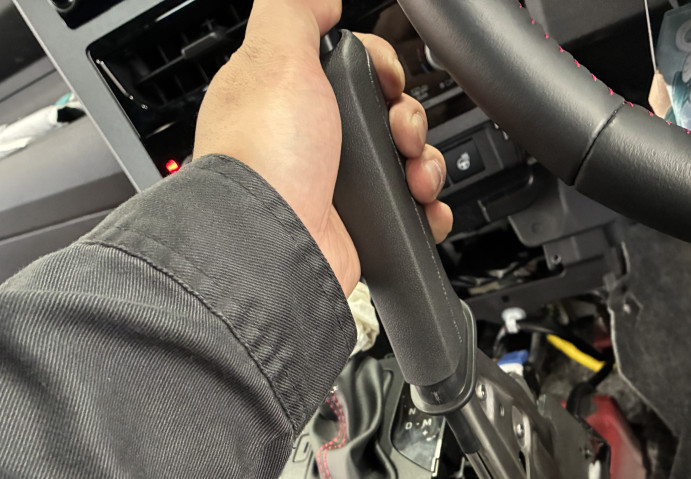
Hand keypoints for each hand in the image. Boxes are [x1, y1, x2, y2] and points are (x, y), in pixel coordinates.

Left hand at [194, 0, 452, 295]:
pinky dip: (428, 210)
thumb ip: (294, 12)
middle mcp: (314, 145)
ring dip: (427, 165)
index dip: (382, 68)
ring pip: (406, 165)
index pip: (354, 70)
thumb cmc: (263, 159)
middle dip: (411, 120)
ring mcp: (338, 190)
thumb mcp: (272, 58)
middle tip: (401, 134)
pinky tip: (423, 206)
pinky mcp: (360, 230)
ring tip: (416, 177)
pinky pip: (411, 214)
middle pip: (389, 116)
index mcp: (290, 99)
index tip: (385, 78)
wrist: (272, 244)